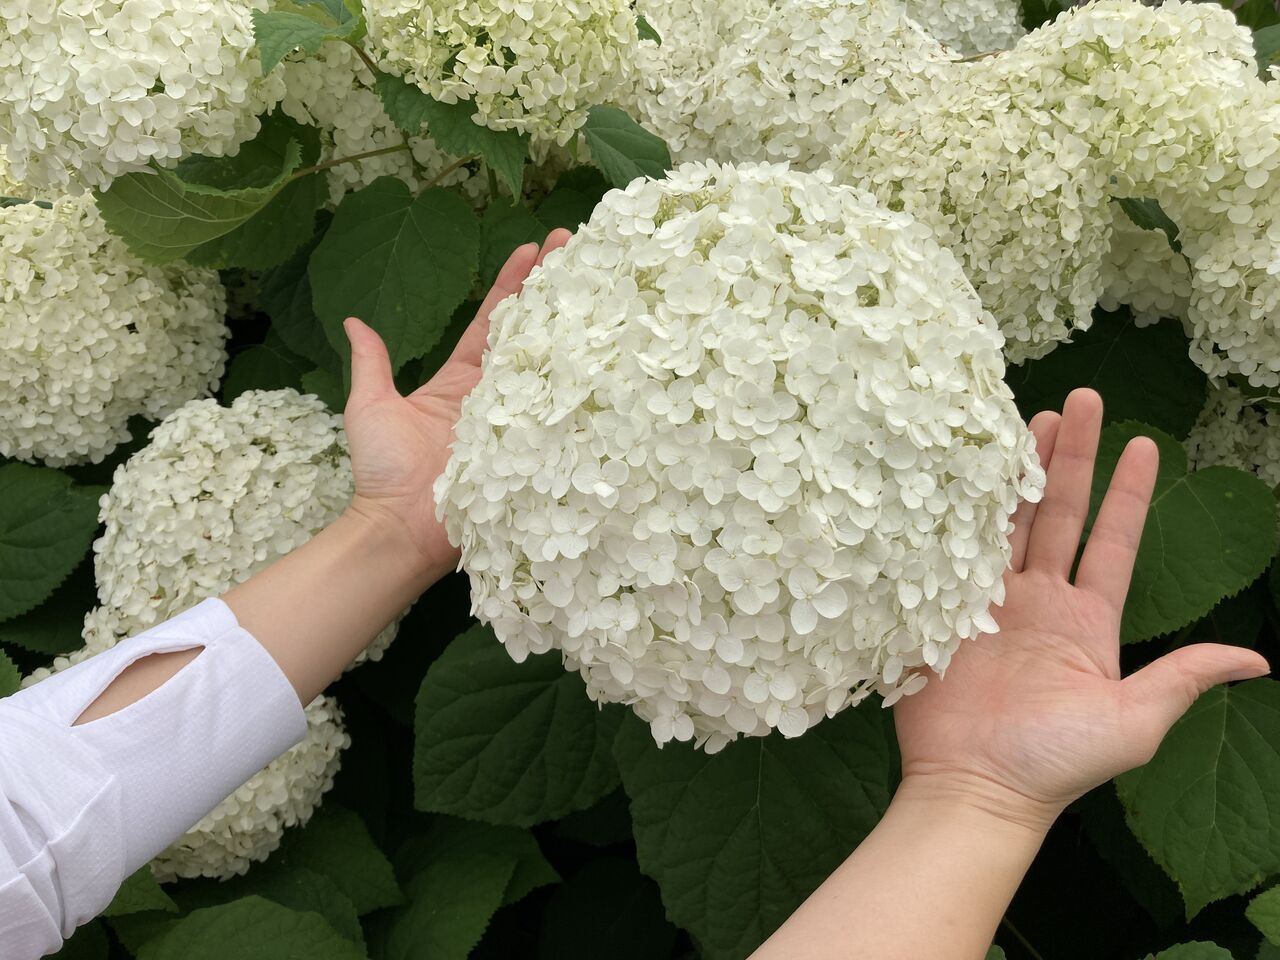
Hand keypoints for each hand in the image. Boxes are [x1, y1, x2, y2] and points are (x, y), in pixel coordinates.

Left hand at [338, 230, 572, 580]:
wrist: (399, 530)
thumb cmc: (383, 472)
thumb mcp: (370, 407)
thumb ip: (372, 364)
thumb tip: (355, 321)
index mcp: (458, 383)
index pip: (490, 323)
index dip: (511, 285)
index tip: (531, 248)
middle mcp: (493, 398)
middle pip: (528, 335)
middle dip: (551, 290)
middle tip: (577, 248)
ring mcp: (515, 423)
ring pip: (548, 367)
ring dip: (572, 327)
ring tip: (598, 286)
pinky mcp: (528, 451)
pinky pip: (555, 416)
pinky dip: (577, 389)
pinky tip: (602, 357)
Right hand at [893, 388, 1269, 829]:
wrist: (975, 786)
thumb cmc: (1057, 762)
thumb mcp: (1134, 721)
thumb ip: (1184, 677)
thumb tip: (1258, 658)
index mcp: (1086, 621)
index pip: (1111, 542)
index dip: (1127, 493)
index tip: (1144, 444)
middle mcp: (1039, 602)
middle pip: (1059, 514)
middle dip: (1071, 458)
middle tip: (1080, 400)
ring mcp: (989, 602)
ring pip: (1009, 520)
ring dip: (1021, 471)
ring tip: (1031, 417)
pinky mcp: (944, 608)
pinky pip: (956, 549)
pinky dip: (963, 510)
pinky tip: (967, 470)